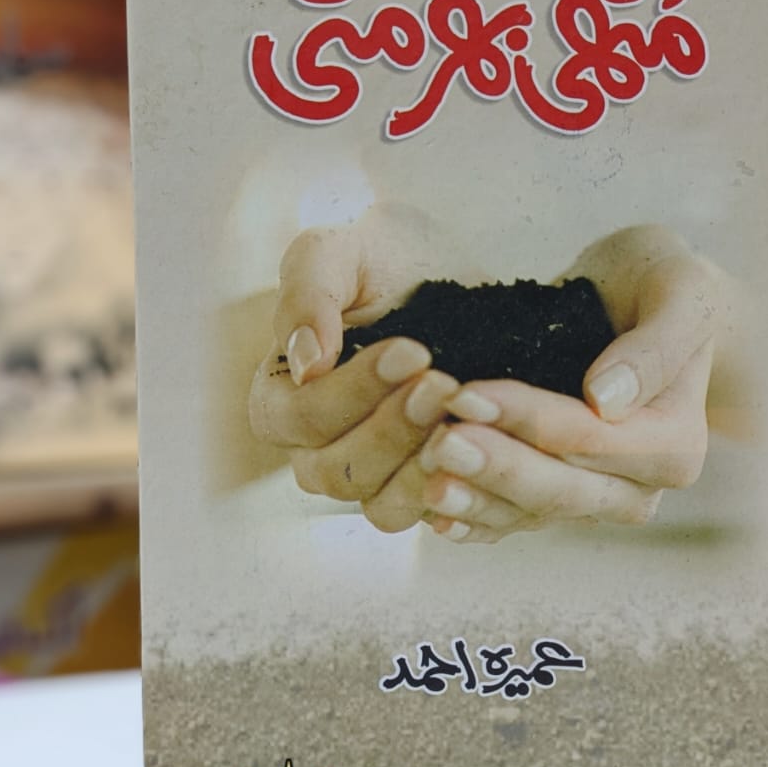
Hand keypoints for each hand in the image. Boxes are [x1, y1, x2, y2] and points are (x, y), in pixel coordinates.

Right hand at [249, 204, 482, 531]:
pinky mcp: (421, 488)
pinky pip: (429, 515)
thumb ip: (308, 290)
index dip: (352, 391)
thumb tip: (304, 360)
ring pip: (380, 506)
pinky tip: (485, 452)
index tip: (411, 350)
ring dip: (422, 465)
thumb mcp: (342, 251)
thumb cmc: (388, 259)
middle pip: (336, 471)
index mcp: (282, 394)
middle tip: (444, 382)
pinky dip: (456, 492)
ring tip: (464, 415)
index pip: (297, 418)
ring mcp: (371, 476)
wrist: (460, 276)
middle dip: (393, 428)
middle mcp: (316, 448)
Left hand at [419, 225, 723, 543]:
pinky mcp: (553, 499)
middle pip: (558, 489)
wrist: (634, 296)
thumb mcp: (679, 290)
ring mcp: (593, 500)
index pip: (589, 439)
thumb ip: (658, 344)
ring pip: (529, 514)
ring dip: (474, 499)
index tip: (467, 394)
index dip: (526, 420)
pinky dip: (471, 518)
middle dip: (495, 467)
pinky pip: (510, 521)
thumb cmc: (657, 283)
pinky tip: (430, 511)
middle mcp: (639, 488)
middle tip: (437, 444)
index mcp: (675, 446)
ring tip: (423, 478)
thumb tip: (606, 400)